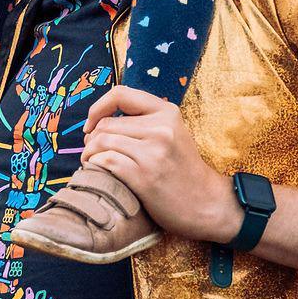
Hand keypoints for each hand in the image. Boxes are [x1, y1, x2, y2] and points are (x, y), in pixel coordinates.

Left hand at [79, 87, 237, 243]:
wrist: (208, 204)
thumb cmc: (182, 170)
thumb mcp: (172, 134)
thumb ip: (145, 121)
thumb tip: (100, 119)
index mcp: (167, 113)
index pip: (120, 94)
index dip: (98, 107)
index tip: (91, 124)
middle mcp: (161, 128)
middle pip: (106, 123)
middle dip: (91, 138)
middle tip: (92, 152)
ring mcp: (154, 152)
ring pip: (102, 141)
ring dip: (89, 154)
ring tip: (92, 163)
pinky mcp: (145, 176)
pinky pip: (106, 162)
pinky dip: (95, 166)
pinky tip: (98, 173)